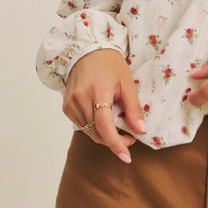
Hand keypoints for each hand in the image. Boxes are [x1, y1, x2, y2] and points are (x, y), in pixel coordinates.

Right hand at [63, 48, 145, 162]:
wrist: (87, 51)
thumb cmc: (110, 65)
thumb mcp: (127, 83)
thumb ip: (133, 108)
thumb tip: (141, 130)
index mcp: (98, 91)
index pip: (104, 126)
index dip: (116, 143)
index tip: (127, 156)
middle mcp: (81, 99)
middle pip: (97, 133)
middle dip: (114, 141)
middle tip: (129, 137)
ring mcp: (71, 104)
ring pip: (89, 132)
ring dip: (104, 135)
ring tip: (118, 125)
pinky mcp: (66, 107)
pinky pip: (82, 125)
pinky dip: (94, 127)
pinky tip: (102, 117)